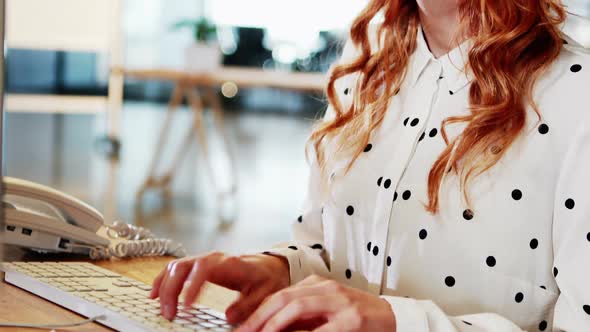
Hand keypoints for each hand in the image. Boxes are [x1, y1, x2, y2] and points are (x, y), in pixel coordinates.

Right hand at [150, 252, 289, 322]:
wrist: (268, 265)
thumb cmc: (266, 278)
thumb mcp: (264, 293)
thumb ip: (248, 305)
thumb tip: (229, 316)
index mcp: (229, 263)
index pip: (204, 269)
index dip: (192, 286)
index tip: (186, 306)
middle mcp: (212, 258)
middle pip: (183, 266)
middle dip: (171, 289)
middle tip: (169, 314)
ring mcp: (203, 260)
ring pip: (175, 267)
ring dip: (163, 287)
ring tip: (162, 309)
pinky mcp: (197, 266)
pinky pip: (174, 269)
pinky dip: (162, 280)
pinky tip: (154, 294)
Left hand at [236, 275, 395, 331]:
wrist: (395, 318)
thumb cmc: (358, 318)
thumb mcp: (326, 313)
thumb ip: (302, 319)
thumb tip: (270, 329)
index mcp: (317, 285)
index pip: (280, 296)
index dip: (258, 313)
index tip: (243, 329)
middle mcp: (326, 289)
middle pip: (283, 298)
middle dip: (259, 318)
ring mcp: (339, 302)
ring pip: (296, 307)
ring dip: (274, 324)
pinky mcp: (352, 319)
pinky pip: (320, 329)